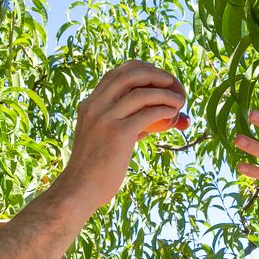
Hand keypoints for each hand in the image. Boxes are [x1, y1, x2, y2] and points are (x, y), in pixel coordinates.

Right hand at [57, 61, 185, 210]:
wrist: (79, 189)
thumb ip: (123, 123)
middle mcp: (95, 106)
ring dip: (166, 94)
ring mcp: (106, 118)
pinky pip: (149, 113)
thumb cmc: (95, 168)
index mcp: (89, 104)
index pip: (116, 74)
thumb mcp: (102, 137)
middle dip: (155, 74)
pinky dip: (165, 110)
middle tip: (171, 82)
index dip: (139, 70)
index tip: (156, 76)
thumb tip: (155, 116)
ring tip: (179, 101)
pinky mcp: (119, 133)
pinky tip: (173, 115)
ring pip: (143, 93)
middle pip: (129, 75)